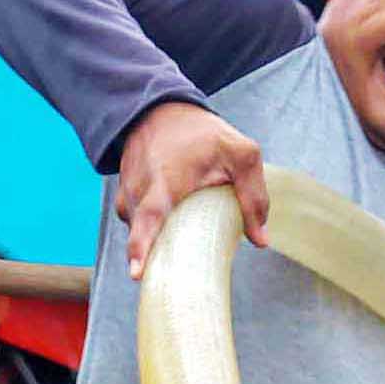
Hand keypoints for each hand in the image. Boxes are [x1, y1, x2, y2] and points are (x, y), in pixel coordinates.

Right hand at [112, 102, 267, 277]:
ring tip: (179, 241)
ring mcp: (126, 196)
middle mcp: (138, 191)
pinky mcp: (123, 199)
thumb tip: (261, 240)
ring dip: (158, 242)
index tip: (136, 273)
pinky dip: (152, 232)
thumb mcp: (241, 154)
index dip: (141, 247)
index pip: (148, 219)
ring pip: (140, 232)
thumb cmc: (202, 133)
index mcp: (165, 181)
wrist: (160, 110)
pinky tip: (171, 229)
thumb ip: (254, 195)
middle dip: (152, 259)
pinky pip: (137, 225)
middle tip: (170, 273)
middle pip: (142, 236)